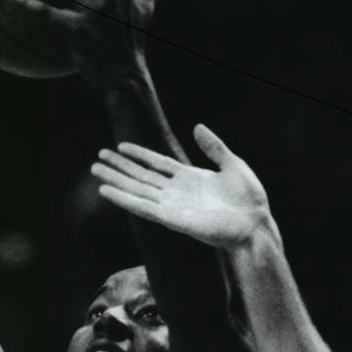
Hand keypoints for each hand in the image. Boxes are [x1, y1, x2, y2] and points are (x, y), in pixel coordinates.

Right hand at [91, 124, 277, 249]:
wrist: (255, 224)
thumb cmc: (249, 199)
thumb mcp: (232, 164)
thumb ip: (213, 147)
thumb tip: (197, 126)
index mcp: (190, 178)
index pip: (157, 163)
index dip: (139, 154)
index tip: (120, 146)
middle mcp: (177, 192)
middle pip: (141, 177)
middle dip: (119, 168)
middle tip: (97, 159)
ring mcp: (173, 206)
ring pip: (137, 190)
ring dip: (116, 181)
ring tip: (96, 171)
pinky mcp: (172, 220)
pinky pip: (143, 208)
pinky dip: (124, 199)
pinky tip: (108, 191)